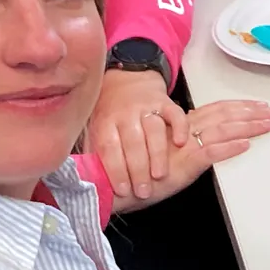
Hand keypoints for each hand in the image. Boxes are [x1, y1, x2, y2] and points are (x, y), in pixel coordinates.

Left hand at [85, 69, 186, 200]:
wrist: (126, 78)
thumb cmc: (110, 111)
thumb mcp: (95, 127)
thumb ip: (93, 150)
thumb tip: (88, 180)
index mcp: (105, 121)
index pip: (110, 147)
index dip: (116, 170)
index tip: (122, 190)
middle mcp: (125, 113)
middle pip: (133, 142)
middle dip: (138, 169)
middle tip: (143, 191)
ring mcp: (146, 106)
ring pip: (154, 130)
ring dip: (157, 154)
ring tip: (160, 176)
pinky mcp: (165, 100)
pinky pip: (175, 113)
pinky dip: (180, 127)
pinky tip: (181, 144)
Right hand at [110, 99, 269, 213]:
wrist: (111, 182)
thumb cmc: (137, 171)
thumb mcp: (166, 152)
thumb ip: (185, 144)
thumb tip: (210, 141)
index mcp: (181, 126)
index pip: (216, 110)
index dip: (239, 106)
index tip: (260, 105)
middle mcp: (183, 132)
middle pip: (222, 116)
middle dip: (250, 113)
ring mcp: (183, 148)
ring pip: (219, 130)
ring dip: (245, 127)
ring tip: (266, 124)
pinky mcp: (181, 166)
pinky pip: (207, 153)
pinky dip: (227, 149)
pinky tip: (244, 145)